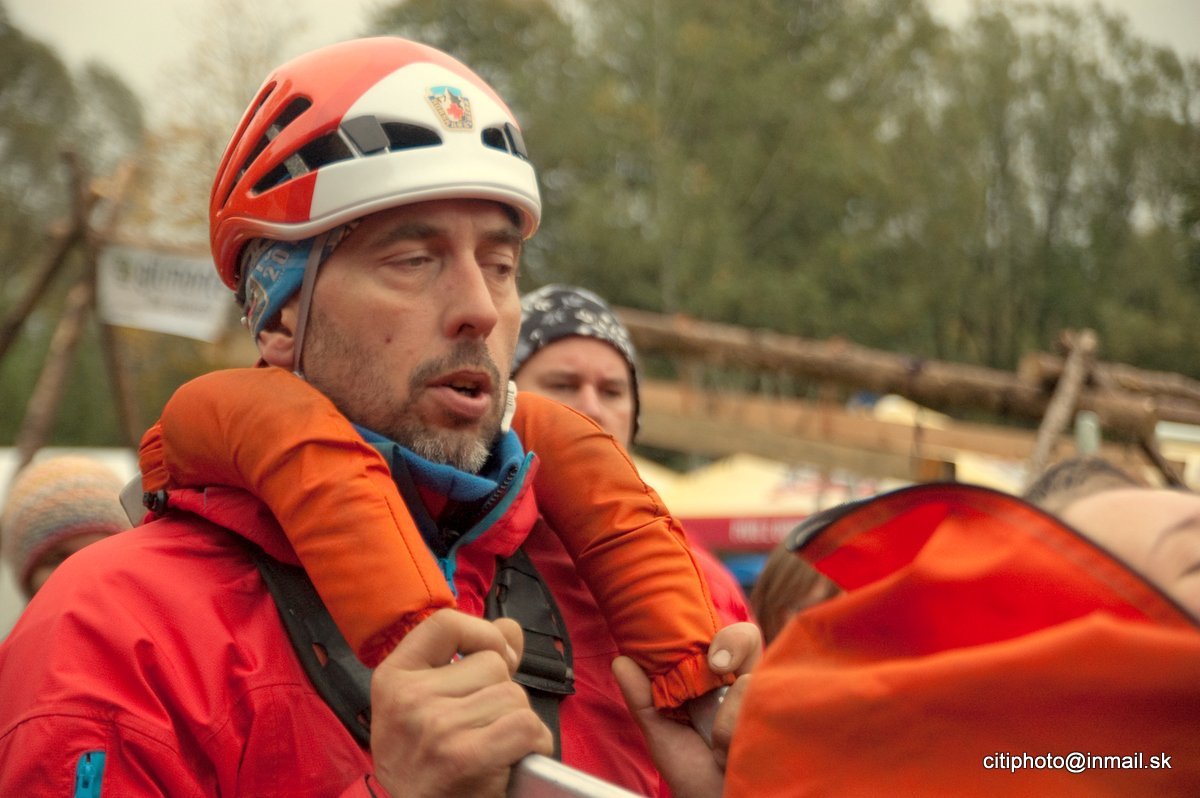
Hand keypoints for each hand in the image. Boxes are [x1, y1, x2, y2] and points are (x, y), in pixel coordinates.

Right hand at [370, 609, 553, 797]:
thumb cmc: (428, 763)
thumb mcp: (428, 705)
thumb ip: (469, 660)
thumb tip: (510, 629)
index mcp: (393, 676)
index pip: (445, 623)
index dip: (482, 634)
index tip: (496, 656)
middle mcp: (408, 698)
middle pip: (491, 663)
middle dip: (501, 693)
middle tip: (481, 728)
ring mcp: (435, 726)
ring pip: (512, 695)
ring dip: (518, 721)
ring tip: (495, 745)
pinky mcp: (464, 756)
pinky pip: (525, 725)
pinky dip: (534, 741)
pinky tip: (517, 756)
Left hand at [612, 622, 761, 797]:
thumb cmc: (695, 776)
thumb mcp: (662, 734)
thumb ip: (643, 698)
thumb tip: (621, 659)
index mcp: (723, 682)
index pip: (730, 638)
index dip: (722, 637)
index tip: (708, 655)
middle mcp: (751, 687)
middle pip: (749, 638)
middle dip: (733, 642)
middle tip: (716, 666)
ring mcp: (769, 703)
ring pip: (752, 676)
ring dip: (726, 715)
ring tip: (719, 746)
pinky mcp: (784, 721)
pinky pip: (759, 706)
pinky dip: (735, 733)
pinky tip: (735, 754)